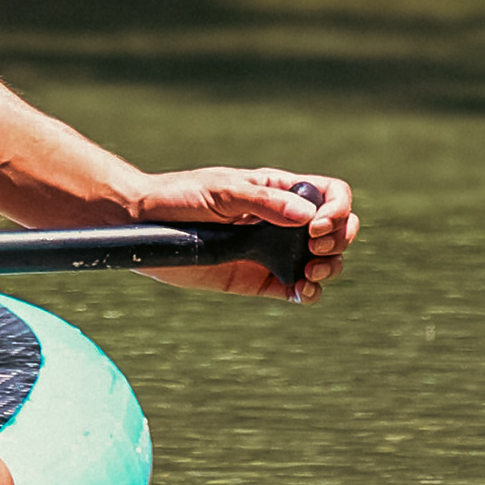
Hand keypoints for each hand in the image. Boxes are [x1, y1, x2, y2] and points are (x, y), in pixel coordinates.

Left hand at [129, 163, 357, 299]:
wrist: (145, 224)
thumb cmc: (180, 196)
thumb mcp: (222, 191)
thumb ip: (263, 202)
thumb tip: (308, 217)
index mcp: (278, 191)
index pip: (330, 194)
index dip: (337, 210)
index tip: (316, 227)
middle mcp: (282, 221)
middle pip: (338, 229)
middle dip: (340, 240)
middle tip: (314, 248)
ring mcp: (273, 251)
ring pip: (325, 261)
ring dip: (330, 268)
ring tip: (309, 274)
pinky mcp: (260, 278)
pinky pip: (298, 289)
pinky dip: (309, 293)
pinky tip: (300, 291)